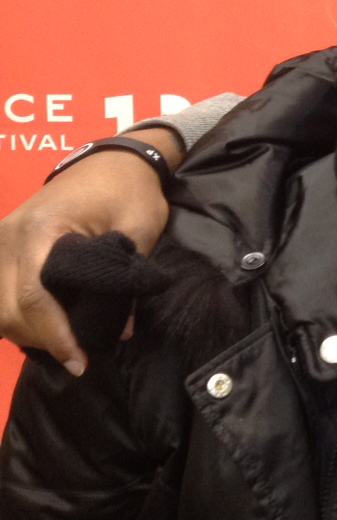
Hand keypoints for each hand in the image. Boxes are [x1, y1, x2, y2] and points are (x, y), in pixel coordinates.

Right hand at [0, 130, 179, 372]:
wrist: (114, 158)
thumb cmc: (130, 190)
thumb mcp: (139, 230)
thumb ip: (127, 281)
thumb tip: (119, 331)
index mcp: (41, 230)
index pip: (34, 296)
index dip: (54, 335)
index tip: (79, 361)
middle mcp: (8, 235)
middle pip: (7, 307)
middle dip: (40, 338)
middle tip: (77, 355)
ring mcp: (0, 238)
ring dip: (24, 329)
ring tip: (63, 342)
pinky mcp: (2, 243)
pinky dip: (15, 312)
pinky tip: (44, 325)